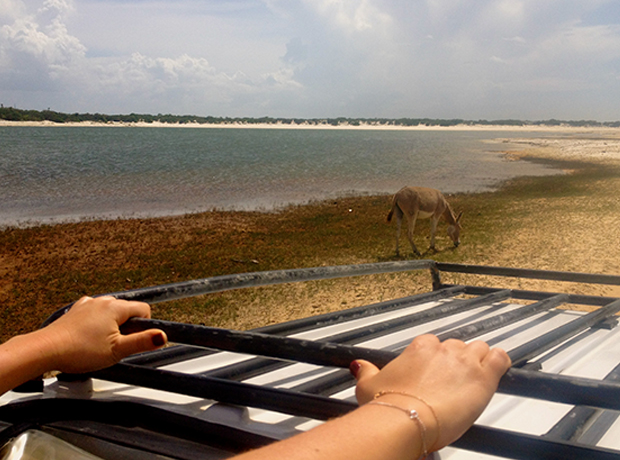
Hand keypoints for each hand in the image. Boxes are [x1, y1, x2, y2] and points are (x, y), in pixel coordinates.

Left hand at [39, 296, 166, 373]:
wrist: (46, 350)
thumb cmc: (78, 350)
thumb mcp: (117, 351)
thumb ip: (142, 342)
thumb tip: (161, 336)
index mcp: (115, 307)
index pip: (144, 310)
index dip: (144, 327)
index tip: (134, 340)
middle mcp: (101, 301)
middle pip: (126, 311)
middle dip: (127, 328)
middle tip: (115, 347)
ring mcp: (87, 305)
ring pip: (110, 313)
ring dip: (110, 327)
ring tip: (99, 346)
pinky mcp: (75, 312)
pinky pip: (94, 315)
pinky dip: (95, 326)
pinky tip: (88, 340)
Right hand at [351, 335, 510, 450]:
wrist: (407, 419)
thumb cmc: (391, 404)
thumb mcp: (368, 385)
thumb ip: (366, 372)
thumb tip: (359, 366)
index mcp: (420, 348)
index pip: (434, 344)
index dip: (437, 358)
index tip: (435, 371)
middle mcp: (444, 350)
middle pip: (458, 346)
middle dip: (458, 361)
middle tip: (454, 380)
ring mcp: (465, 362)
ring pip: (480, 349)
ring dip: (480, 360)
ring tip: (476, 376)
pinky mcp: (484, 377)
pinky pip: (500, 358)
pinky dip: (501, 362)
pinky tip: (498, 368)